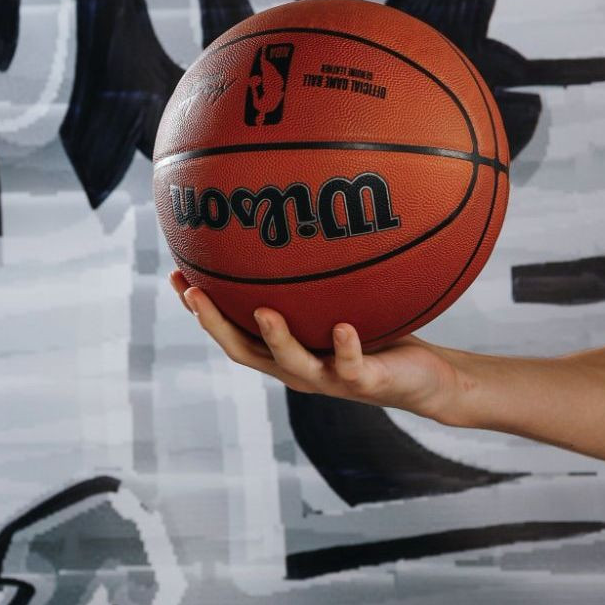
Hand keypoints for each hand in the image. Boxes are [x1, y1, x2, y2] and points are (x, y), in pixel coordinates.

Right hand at [169, 268, 464, 423]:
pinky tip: (344, 327)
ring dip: (277, 337)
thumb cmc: (383, 336)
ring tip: (263, 310)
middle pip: (245, 352)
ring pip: (293, 364)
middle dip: (217, 323)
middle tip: (194, 292)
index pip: (234, 333)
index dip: (202, 311)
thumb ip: (322, 280)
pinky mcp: (366, 382)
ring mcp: (331, 378)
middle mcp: (301, 369)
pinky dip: (346, 346)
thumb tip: (307, 223)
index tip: (177, 277)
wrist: (427, 380)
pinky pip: (353, 365)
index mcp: (288, 352)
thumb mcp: (345, 303)